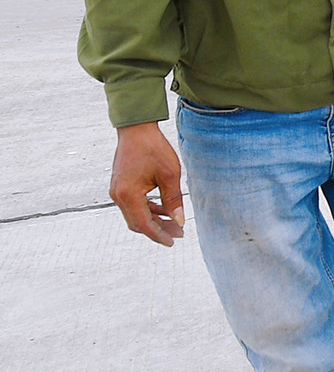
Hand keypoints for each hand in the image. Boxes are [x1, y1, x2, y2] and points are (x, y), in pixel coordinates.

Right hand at [110, 122, 183, 246]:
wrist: (136, 130)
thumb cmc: (153, 149)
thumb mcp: (169, 175)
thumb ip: (173, 200)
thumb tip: (179, 221)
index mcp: (128, 194)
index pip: (143, 224)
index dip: (158, 235)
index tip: (172, 242)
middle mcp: (118, 195)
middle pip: (137, 223)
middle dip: (158, 230)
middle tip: (179, 232)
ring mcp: (117, 191)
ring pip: (135, 215)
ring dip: (154, 220)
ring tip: (175, 223)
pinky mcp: (120, 186)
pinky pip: (134, 205)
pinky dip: (149, 210)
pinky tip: (165, 210)